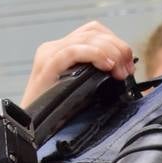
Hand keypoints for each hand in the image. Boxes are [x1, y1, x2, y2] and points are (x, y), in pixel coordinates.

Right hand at [20, 21, 136, 107]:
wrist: (32, 131)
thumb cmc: (59, 114)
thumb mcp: (84, 88)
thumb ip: (99, 74)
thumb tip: (126, 67)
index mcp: (62, 50)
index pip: (94, 31)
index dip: (116, 42)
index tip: (129, 64)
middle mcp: (54, 48)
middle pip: (94, 32)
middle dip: (118, 48)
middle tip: (128, 70)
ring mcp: (49, 56)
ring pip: (86, 38)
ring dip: (111, 52)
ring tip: (120, 72)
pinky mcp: (46, 67)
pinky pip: (73, 51)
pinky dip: (95, 55)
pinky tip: (107, 66)